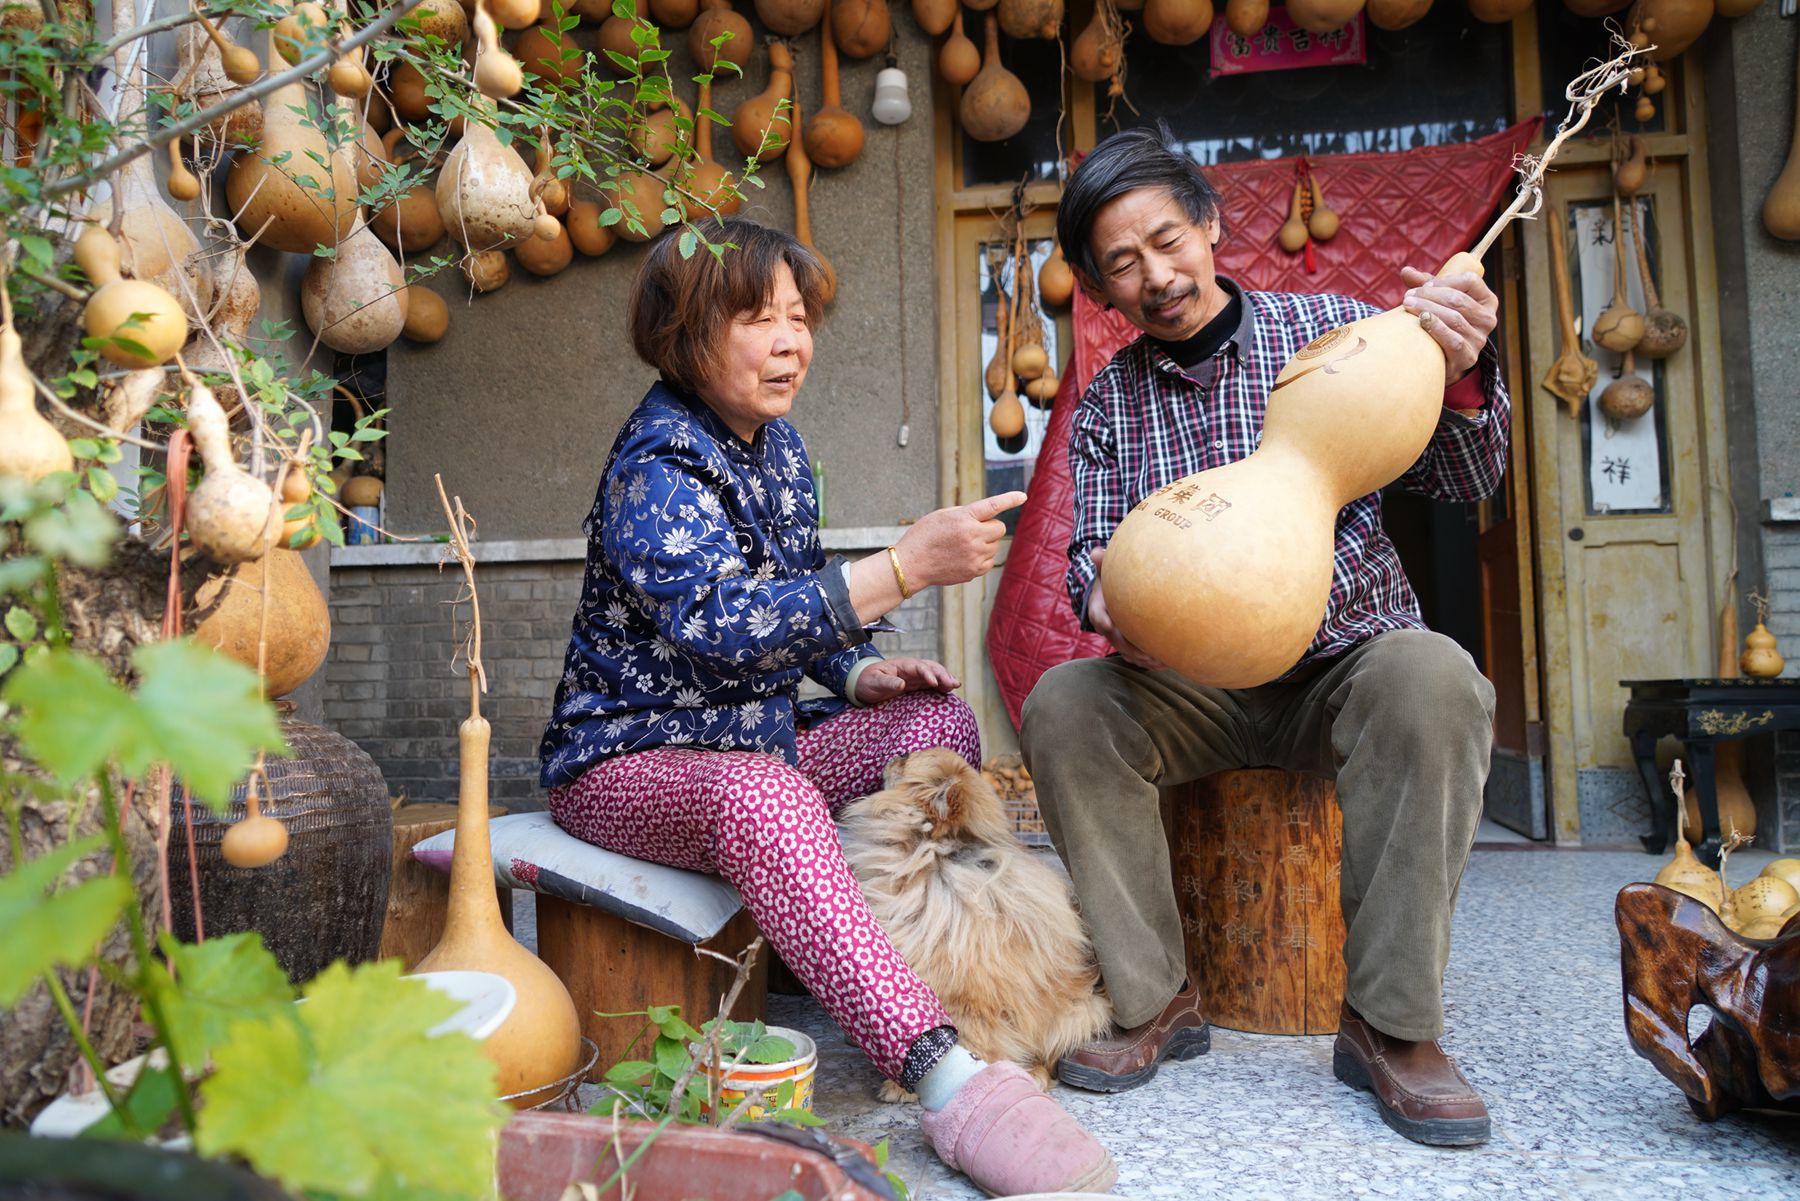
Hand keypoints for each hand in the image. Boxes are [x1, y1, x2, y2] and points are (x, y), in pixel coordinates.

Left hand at [854, 657, 961, 703]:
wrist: (863, 684)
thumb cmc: (867, 681)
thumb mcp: (874, 682)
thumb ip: (887, 682)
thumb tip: (901, 684)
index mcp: (902, 665)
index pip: (919, 666)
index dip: (928, 674)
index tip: (935, 683)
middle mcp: (911, 668)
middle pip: (931, 667)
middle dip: (943, 675)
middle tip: (953, 685)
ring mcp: (915, 676)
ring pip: (934, 674)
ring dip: (945, 678)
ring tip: (956, 686)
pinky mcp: (916, 684)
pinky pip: (932, 683)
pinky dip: (941, 686)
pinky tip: (949, 691)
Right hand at [894, 491, 1026, 589]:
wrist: (911, 564)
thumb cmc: (924, 536)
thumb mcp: (942, 515)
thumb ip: (967, 513)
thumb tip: (988, 517)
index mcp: (963, 518)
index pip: (993, 506)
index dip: (1010, 499)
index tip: (1023, 497)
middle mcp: (972, 536)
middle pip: (999, 528)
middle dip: (990, 527)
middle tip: (973, 530)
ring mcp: (975, 555)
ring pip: (995, 545)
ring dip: (985, 542)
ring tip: (962, 546)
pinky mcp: (975, 571)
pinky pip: (989, 560)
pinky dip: (981, 557)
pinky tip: (963, 557)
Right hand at [1086, 546, 1166, 671]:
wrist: (1108, 593)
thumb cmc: (1110, 578)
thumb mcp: (1106, 570)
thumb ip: (1103, 562)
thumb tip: (1095, 552)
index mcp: (1098, 609)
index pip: (1099, 618)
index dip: (1107, 624)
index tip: (1116, 627)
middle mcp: (1105, 626)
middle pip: (1117, 642)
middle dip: (1133, 650)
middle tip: (1152, 654)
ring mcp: (1115, 637)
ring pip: (1127, 653)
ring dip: (1144, 660)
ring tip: (1163, 662)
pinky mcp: (1125, 643)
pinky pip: (1135, 656)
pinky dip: (1147, 661)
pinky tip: (1165, 662)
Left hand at [1399, 265, 1498, 386]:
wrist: (1442, 360)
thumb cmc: (1442, 323)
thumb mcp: (1438, 300)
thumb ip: (1426, 285)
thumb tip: (1406, 271)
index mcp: (1487, 300)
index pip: (1470, 281)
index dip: (1445, 281)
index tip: (1424, 285)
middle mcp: (1488, 319)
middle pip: (1458, 300)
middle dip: (1429, 295)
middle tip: (1408, 297)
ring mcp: (1480, 339)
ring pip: (1454, 319)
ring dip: (1428, 309)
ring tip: (1408, 305)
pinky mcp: (1468, 357)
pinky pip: (1454, 340)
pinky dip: (1437, 328)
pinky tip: (1422, 321)